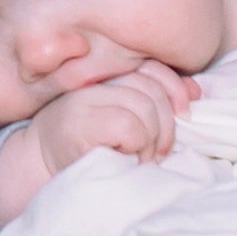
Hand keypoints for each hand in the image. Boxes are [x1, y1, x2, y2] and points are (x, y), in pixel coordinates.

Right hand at [32, 65, 195, 176]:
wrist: (40, 169)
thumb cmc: (87, 147)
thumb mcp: (124, 117)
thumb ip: (155, 100)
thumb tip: (196, 91)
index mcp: (103, 76)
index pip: (150, 65)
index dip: (174, 85)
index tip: (185, 110)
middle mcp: (91, 82)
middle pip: (150, 88)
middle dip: (165, 124)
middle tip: (157, 151)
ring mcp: (84, 101)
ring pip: (144, 107)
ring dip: (151, 140)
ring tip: (138, 157)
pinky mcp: (80, 125)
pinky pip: (130, 126)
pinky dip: (138, 146)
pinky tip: (125, 158)